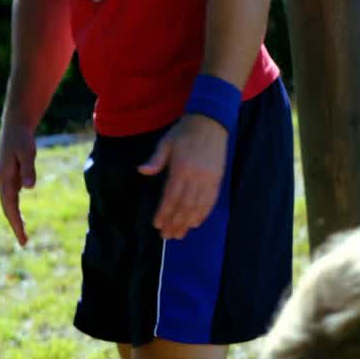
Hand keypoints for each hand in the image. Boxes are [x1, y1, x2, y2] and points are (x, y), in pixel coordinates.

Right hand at [0, 123, 37, 246]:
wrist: (15, 126)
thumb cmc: (22, 139)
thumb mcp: (28, 153)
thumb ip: (29, 170)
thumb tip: (29, 188)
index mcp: (4, 178)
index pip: (10, 206)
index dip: (16, 223)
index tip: (23, 239)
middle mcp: (1, 181)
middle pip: (7, 208)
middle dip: (15, 225)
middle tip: (24, 243)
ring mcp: (4, 179)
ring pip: (8, 203)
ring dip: (14, 219)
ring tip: (22, 234)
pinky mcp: (8, 176)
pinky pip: (11, 197)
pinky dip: (14, 209)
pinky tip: (19, 217)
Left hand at [138, 114, 227, 240]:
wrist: (210, 122)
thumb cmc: (185, 132)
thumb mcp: (166, 142)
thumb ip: (156, 159)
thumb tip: (142, 171)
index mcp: (181, 168)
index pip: (171, 197)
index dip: (164, 213)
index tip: (157, 225)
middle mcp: (195, 177)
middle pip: (184, 206)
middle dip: (175, 223)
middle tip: (167, 236)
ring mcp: (208, 179)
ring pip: (198, 207)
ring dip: (188, 223)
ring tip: (180, 234)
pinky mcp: (217, 180)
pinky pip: (210, 201)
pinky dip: (203, 214)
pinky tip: (196, 223)